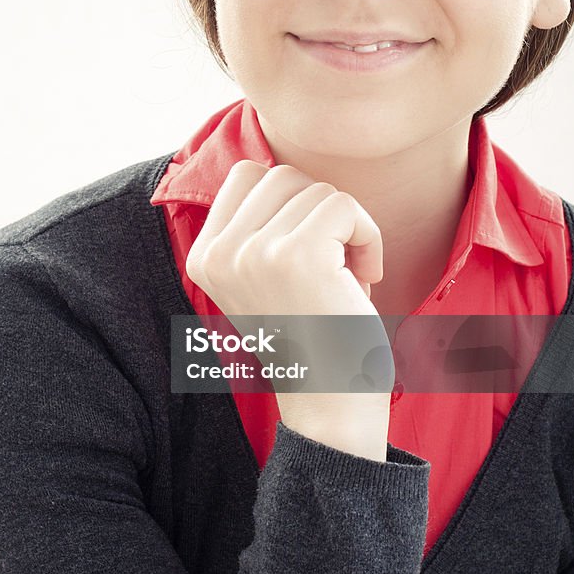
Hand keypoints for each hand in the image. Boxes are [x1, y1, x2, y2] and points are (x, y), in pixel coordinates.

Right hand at [185, 160, 393, 458]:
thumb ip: (258, 226)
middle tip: (332, 262)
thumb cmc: (313, 335)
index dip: (290, 202)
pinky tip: (363, 278)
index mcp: (205, 256)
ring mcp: (255, 253)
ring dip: (347, 229)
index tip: (307, 250)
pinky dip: (368, 236)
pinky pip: (345, 207)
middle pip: (283, 175)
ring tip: (345, 277)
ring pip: (317, 189)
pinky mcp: (297, 257)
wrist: (331, 404)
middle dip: (319, 212)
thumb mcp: (265, 277)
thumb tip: (280, 168)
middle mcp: (220, 253)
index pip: (248, 175)